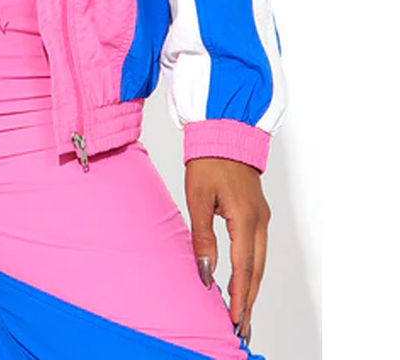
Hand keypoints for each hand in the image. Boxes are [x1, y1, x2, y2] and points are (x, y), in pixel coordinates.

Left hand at [185, 157, 269, 345]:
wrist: (224, 133)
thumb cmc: (208, 161)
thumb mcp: (198, 198)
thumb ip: (202, 236)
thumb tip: (205, 271)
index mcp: (245, 218)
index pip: (244, 267)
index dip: (240, 296)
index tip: (235, 319)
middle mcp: (259, 221)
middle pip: (256, 270)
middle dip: (250, 300)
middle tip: (242, 326)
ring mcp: (262, 218)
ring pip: (259, 261)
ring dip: (252, 287)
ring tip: (243, 311)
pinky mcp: (257, 214)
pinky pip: (257, 248)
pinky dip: (251, 269)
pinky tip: (244, 280)